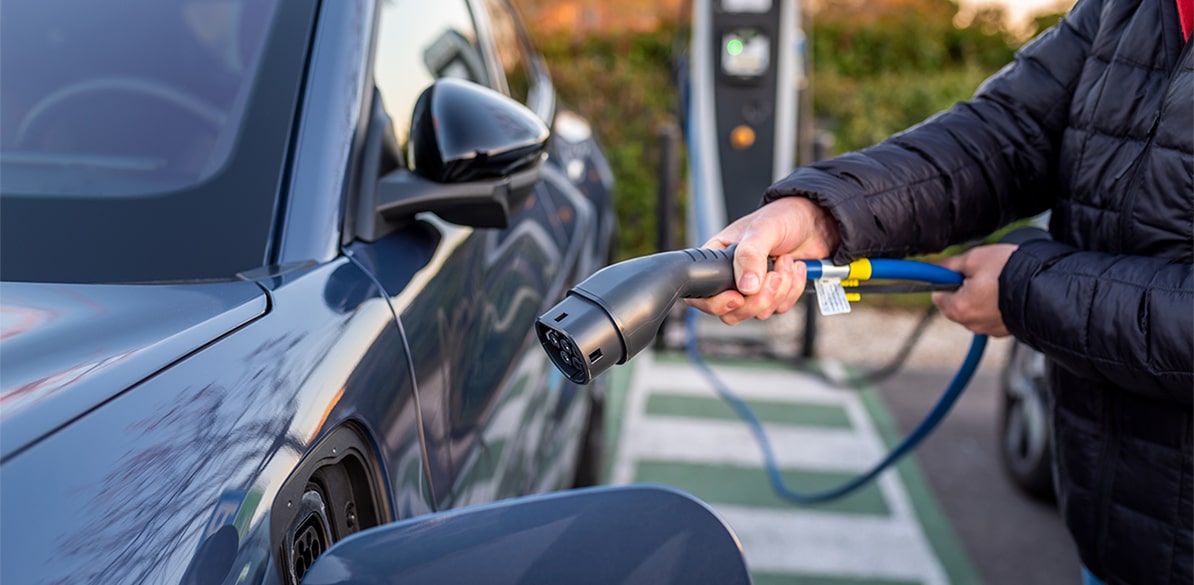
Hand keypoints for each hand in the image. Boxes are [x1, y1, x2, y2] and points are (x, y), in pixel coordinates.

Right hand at [686, 197, 840, 324]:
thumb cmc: (783, 216)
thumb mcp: (763, 229)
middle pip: (731, 311)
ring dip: (779, 291)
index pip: (703, 294)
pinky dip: (792, 291)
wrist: (814, 221)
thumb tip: (746, 286)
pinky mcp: (773, 295)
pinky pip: (779, 309)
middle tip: (774, 275)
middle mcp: (732, 277)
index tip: (739, 297)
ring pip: (758, 312)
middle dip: (758, 299)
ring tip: (787, 262)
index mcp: (718, 259)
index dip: (718, 303)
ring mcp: (753, 289)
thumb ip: (750, 256)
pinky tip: (795, 268)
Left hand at [931, 244, 1016, 336]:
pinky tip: (1008, 292)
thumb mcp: (974, 258)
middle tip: (982, 274)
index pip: (938, 294)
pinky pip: (993, 316)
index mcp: (958, 308)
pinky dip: (997, 305)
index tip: (958, 271)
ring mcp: (989, 329)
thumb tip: (938, 267)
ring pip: (976, 310)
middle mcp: (971, 323)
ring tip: (999, 281)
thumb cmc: (1010, 272)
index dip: (947, 279)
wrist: (1047, 288)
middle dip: (964, 288)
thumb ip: (950, 264)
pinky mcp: (1005, 330)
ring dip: (982, 297)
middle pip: (956, 303)